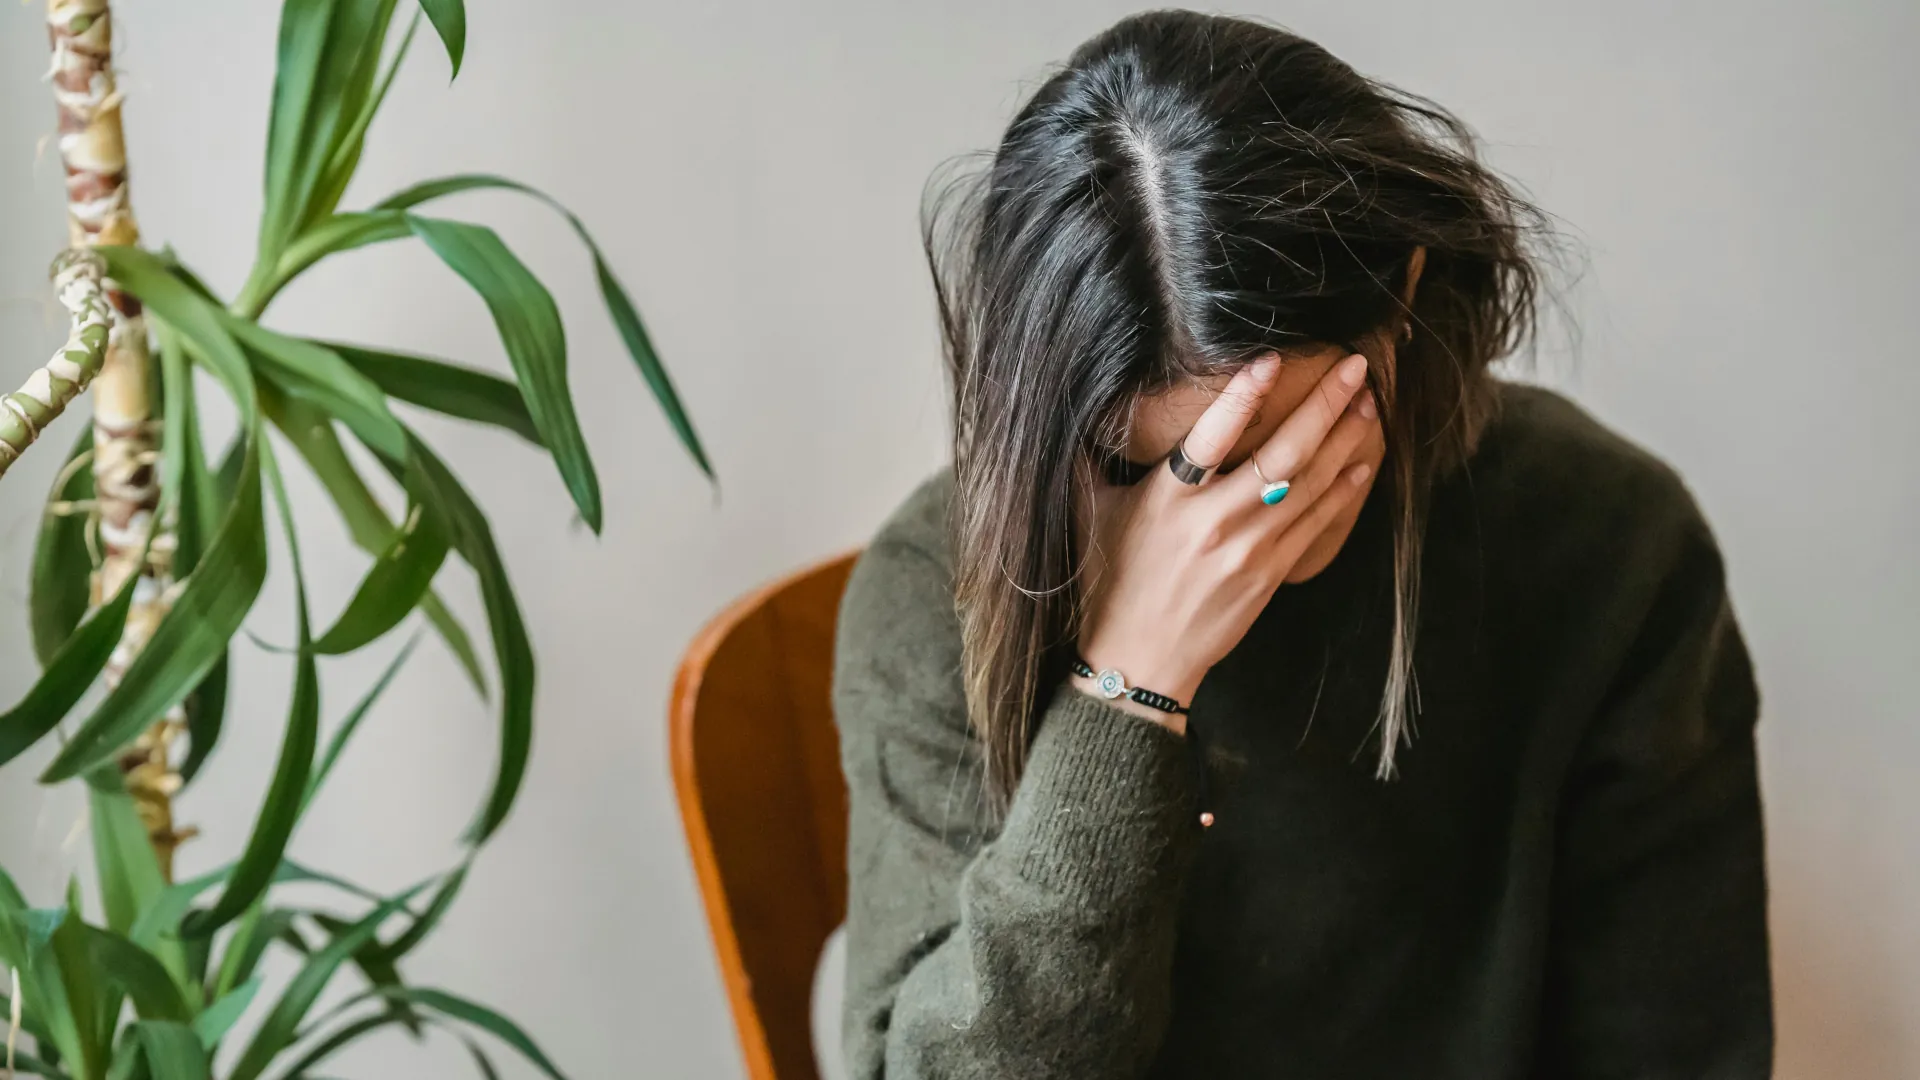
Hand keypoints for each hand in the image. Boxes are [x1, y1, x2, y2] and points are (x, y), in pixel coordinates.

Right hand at [1073, 352, 1379, 731]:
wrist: (1138, 661)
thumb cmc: (1108, 583)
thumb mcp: (1088, 513)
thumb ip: (1088, 459)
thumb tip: (1079, 406)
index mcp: (1168, 500)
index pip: (1210, 436)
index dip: (1242, 396)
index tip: (1271, 359)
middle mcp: (1214, 522)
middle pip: (1283, 454)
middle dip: (1324, 405)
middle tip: (1356, 367)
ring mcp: (1248, 550)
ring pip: (1309, 483)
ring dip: (1343, 439)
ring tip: (1366, 402)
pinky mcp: (1270, 574)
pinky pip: (1315, 523)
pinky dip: (1342, 490)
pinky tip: (1362, 462)